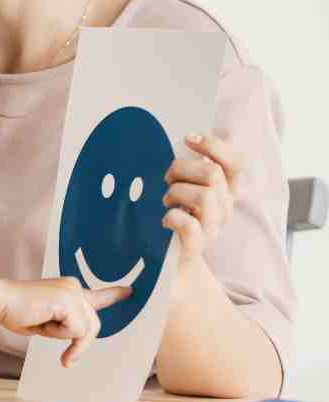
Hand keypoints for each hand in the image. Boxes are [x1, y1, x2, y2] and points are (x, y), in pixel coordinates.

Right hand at [0, 278, 129, 366]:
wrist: (1, 301)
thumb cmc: (17, 312)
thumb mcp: (48, 321)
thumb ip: (66, 324)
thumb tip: (82, 335)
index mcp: (68, 290)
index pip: (96, 295)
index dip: (113, 295)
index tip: (129, 291)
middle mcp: (74, 287)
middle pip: (93, 324)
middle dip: (79, 343)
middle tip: (66, 358)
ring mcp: (73, 292)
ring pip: (86, 329)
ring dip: (64, 337)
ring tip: (42, 328)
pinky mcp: (69, 301)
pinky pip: (76, 330)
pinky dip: (59, 334)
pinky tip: (42, 323)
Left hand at [163, 131, 244, 265]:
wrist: (175, 263)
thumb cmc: (179, 216)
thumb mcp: (190, 187)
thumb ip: (196, 167)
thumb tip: (191, 138)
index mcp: (228, 192)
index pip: (235, 163)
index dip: (214, 146)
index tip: (189, 138)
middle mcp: (225, 209)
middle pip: (212, 173)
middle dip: (181, 169)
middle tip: (168, 180)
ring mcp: (213, 228)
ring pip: (203, 195)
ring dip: (176, 192)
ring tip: (167, 201)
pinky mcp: (197, 246)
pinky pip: (190, 225)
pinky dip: (173, 217)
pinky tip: (166, 219)